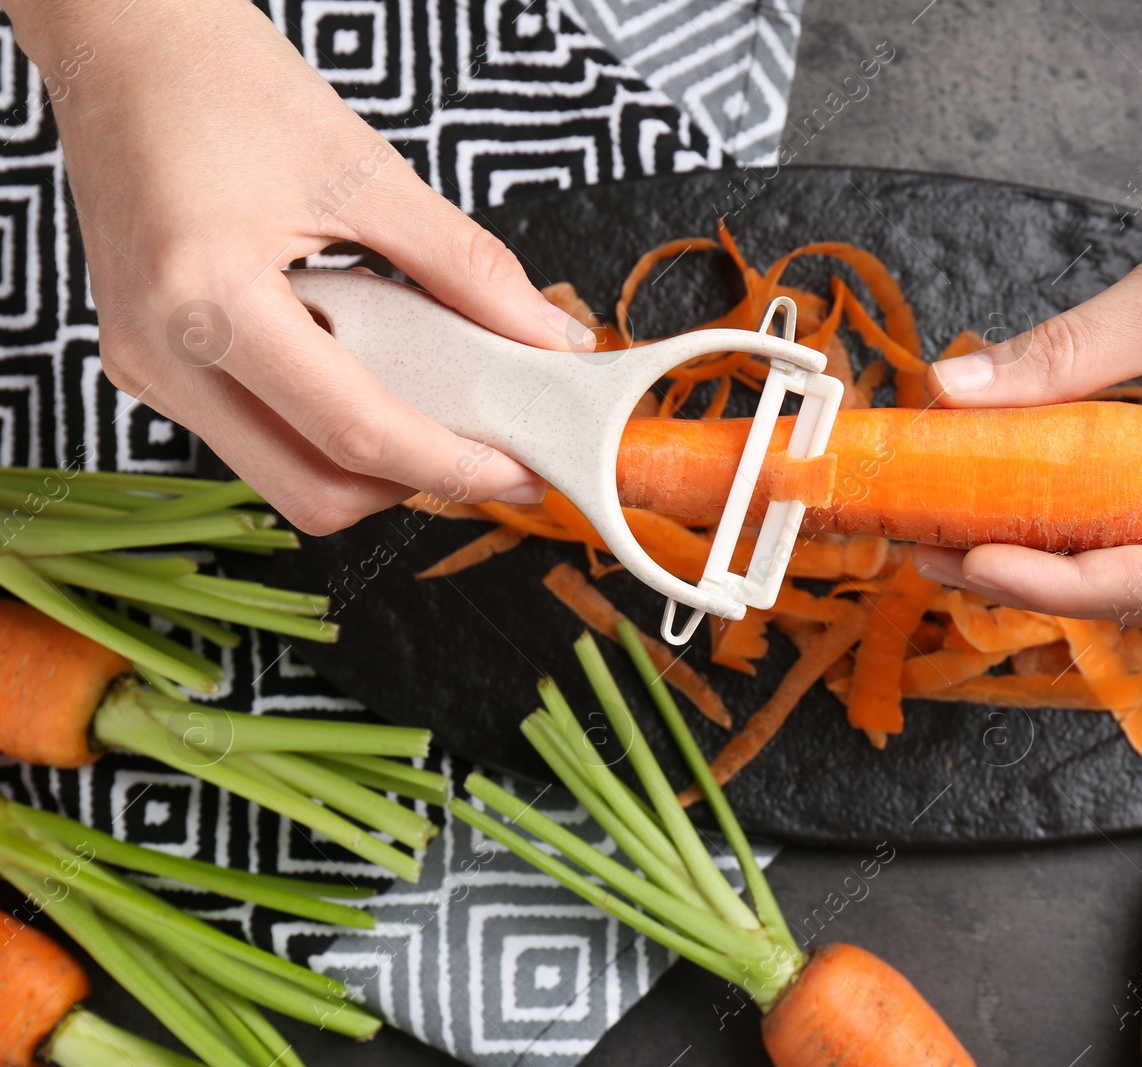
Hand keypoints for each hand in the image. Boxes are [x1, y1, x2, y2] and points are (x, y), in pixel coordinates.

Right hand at [15, 0, 592, 533]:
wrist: (121, 41)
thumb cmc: (224, 82)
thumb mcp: (367, 170)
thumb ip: (467, 268)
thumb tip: (550, 339)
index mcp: (207, 299)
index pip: (351, 433)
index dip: (452, 467)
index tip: (527, 472)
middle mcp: (161, 354)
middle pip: (312, 492)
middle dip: (413, 484)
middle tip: (486, 448)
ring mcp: (145, 368)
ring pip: (283, 476)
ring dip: (370, 461)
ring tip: (431, 397)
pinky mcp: (149, 365)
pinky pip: (253, 438)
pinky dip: (325, 427)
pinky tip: (366, 367)